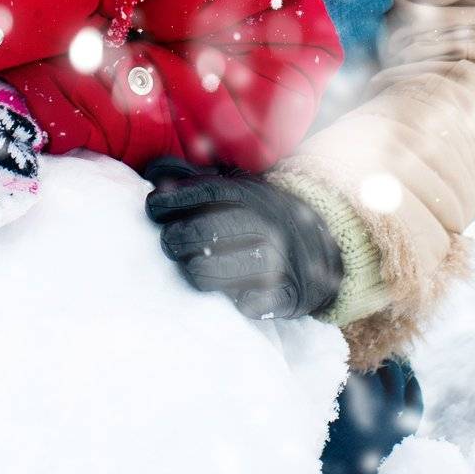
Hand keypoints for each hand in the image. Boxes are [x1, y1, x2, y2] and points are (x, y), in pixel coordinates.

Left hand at [144, 158, 343, 320]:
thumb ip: (193, 179)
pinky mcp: (286, 294)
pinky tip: (229, 293)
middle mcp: (265, 224)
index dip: (174, 200)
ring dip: (198, 270)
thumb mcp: (233, 190)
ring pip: (224, 269)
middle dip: (178, 238)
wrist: (321, 248)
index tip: (155, 208)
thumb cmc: (258, 217)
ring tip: (191, 267)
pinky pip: (254, 302)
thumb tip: (153, 171)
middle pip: (209, 231)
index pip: (207, 192)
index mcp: (251, 196)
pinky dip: (238, 300)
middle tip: (170, 242)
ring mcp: (278, 260)